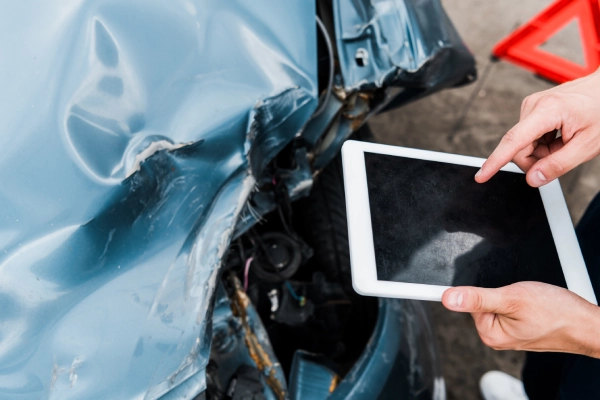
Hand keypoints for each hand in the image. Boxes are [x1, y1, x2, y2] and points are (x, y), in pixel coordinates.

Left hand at [442, 282, 599, 356]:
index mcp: (489, 333)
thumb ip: (478, 298)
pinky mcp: (519, 327)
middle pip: (481, 301)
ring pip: (496, 302)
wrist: (586, 323)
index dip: (479, 289)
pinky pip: (509, 307)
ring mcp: (508, 332)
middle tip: (518, 294)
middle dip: (498, 290)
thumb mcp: (512, 298)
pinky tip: (531, 302)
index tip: (483, 288)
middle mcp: (496, 336)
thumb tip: (448, 298)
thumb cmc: (557, 313)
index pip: (467, 302)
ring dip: (509, 294)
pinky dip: (517, 299)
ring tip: (528, 299)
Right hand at [475, 69, 599, 186]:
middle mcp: (533, 105)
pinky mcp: (532, 109)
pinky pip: (528, 137)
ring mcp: (531, 106)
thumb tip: (532, 179)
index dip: (496, 162)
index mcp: (547, 110)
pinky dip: (543, 144)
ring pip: (523, 145)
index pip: (514, 141)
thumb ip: (559, 165)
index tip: (481, 176)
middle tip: (562, 154)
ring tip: (564, 142)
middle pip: (519, 148)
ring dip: (542, 152)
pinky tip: (559, 136)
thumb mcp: (588, 144)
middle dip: (537, 160)